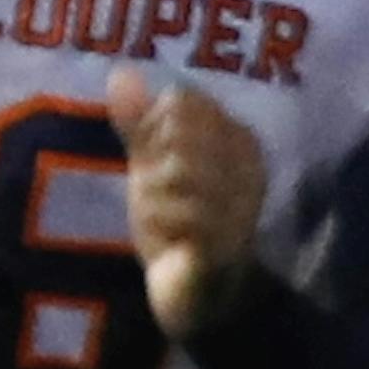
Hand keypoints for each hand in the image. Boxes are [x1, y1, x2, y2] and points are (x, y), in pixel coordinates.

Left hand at [105, 65, 265, 339]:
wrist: (201, 297)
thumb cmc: (179, 223)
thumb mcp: (155, 165)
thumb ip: (140, 121)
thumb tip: (120, 71)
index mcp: (240, 139)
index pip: (182, 101)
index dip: (155, 130)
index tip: (160, 162)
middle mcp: (249, 167)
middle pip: (178, 133)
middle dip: (154, 169)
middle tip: (162, 200)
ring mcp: (243, 205)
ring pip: (176, 173)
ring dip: (155, 202)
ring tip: (166, 223)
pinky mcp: (228, 245)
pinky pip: (183, 217)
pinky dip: (163, 227)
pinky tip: (169, 242)